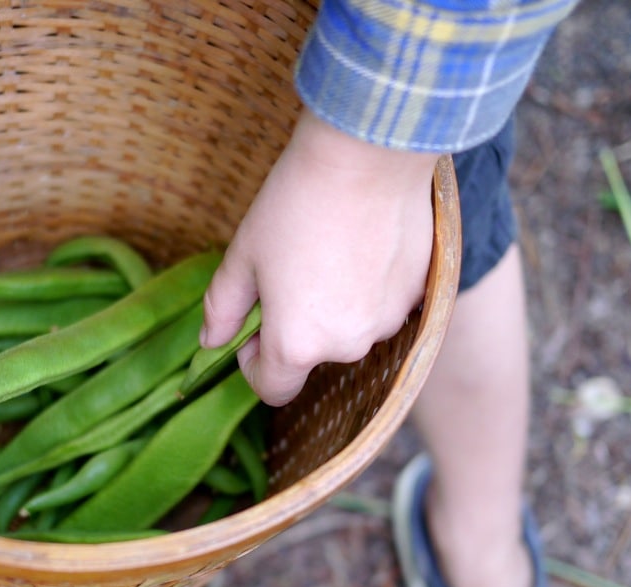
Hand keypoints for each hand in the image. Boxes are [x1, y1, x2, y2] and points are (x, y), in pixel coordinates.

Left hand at [201, 111, 439, 405]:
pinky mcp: (419, 295)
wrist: (369, 153)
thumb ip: (222, 308)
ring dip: (336, 306)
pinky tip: (363, 244)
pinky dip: (370, 286)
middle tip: (289, 270)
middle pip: (313, 355)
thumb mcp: (244, 255)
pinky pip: (384, 305)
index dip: (253, 364)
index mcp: (297, 344)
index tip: (252, 329)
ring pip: (351, 329)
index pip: (273, 389)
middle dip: (296, 325)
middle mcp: (347, 346)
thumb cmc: (296, 204)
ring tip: (329, 249)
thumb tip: (211, 341)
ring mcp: (388, 322)